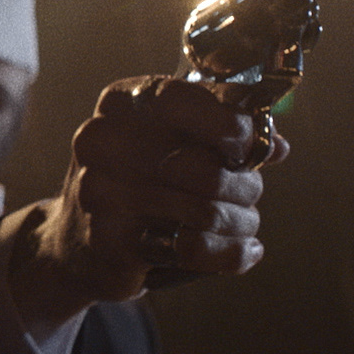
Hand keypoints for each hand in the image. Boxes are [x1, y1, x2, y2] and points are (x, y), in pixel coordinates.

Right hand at [23, 76, 286, 310]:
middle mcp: (102, 141)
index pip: (181, 100)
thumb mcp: (171, 140)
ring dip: (240, 222)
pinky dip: (229, 253)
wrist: (76, 242)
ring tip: (244, 226)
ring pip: (204, 211)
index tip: (248, 146)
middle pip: (203, 167)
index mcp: (121, 104)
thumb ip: (220, 131)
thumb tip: (277, 146)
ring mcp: (100, 192)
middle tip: (250, 195)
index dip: (228, 124)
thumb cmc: (137, 181)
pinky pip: (193, 248)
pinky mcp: (110, 241)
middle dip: (244, 186)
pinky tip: (242, 252)